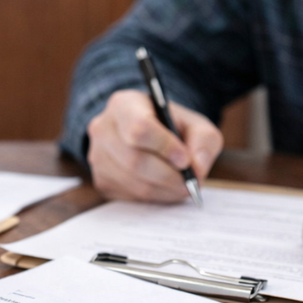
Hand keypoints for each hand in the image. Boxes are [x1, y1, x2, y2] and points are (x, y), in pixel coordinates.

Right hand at [86, 89, 222, 201]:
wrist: (145, 134)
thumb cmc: (170, 127)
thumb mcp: (194, 123)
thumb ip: (204, 140)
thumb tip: (197, 167)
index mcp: (124, 105)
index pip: (138, 128)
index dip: (164, 147)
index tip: (185, 159)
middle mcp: (103, 129)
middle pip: (135, 160)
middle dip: (169, 175)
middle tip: (190, 181)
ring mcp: (98, 157)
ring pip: (135, 183)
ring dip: (165, 189)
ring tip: (182, 185)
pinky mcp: (101, 180)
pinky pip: (130, 197)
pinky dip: (155, 197)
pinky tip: (165, 187)